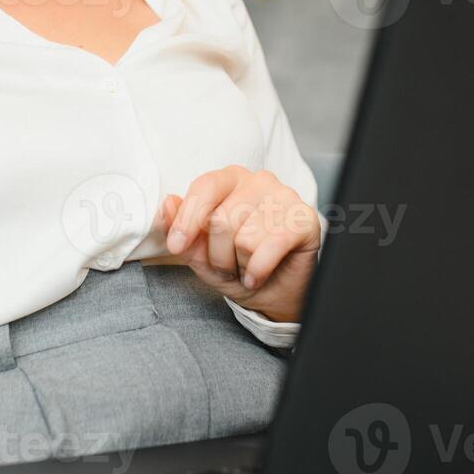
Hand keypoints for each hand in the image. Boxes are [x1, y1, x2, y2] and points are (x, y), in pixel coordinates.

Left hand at [157, 166, 321, 323]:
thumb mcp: (200, 253)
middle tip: (228, 265)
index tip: (176, 245)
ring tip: (247, 267)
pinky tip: (258, 275)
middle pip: (222, 220)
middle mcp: (259, 181)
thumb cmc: (237, 266)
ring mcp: (285, 197)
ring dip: (240, 265)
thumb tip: (168, 203)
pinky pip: (269, 247)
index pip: (204, 187)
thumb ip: (180, 228)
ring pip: (244, 238)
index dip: (187, 220)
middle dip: (218, 255)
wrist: (274, 294)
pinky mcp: (305, 219)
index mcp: (231, 179)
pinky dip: (258, 269)